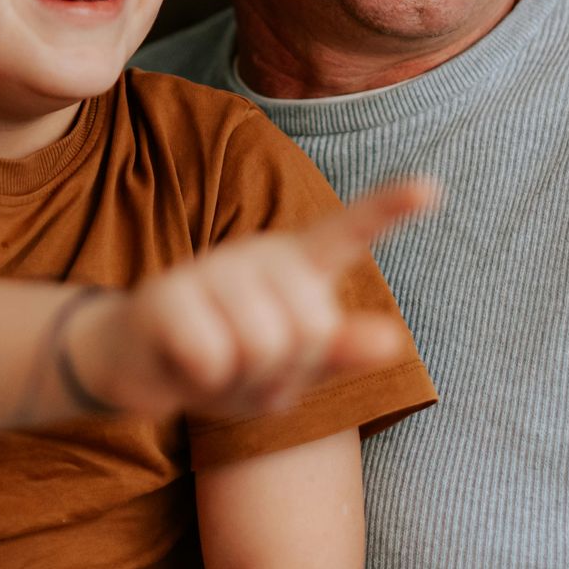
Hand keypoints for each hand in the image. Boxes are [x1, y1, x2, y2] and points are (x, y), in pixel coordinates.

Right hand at [65, 177, 436, 418]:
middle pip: (312, 328)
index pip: (349, 233)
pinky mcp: (168, 294)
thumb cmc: (228, 362)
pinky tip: (183, 363)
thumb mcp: (290, 367)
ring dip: (239, 379)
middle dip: (285, 370)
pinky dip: (201, 380)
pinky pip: (213, 358)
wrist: (137, 365)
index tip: (431, 188)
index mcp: (297, 268)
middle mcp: (259, 257)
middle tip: (249, 366)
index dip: (389, 210)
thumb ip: (338, 351)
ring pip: (263, 346)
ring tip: (215, 364)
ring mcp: (213, 269)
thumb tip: (391, 340)